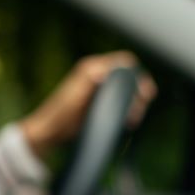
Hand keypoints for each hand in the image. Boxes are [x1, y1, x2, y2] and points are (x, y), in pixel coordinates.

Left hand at [19, 51, 157, 156]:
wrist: (50, 132)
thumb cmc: (59, 113)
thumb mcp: (74, 94)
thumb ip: (90, 79)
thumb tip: (106, 72)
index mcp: (92, 68)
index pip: (124, 62)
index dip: (137, 73)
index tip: (144, 90)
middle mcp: (98, 75)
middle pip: (129, 76)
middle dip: (139, 89)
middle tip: (142, 105)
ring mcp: (101, 90)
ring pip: (128, 90)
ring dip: (136, 101)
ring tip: (134, 117)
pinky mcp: (102, 103)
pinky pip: (122, 102)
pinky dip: (129, 109)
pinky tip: (129, 121)